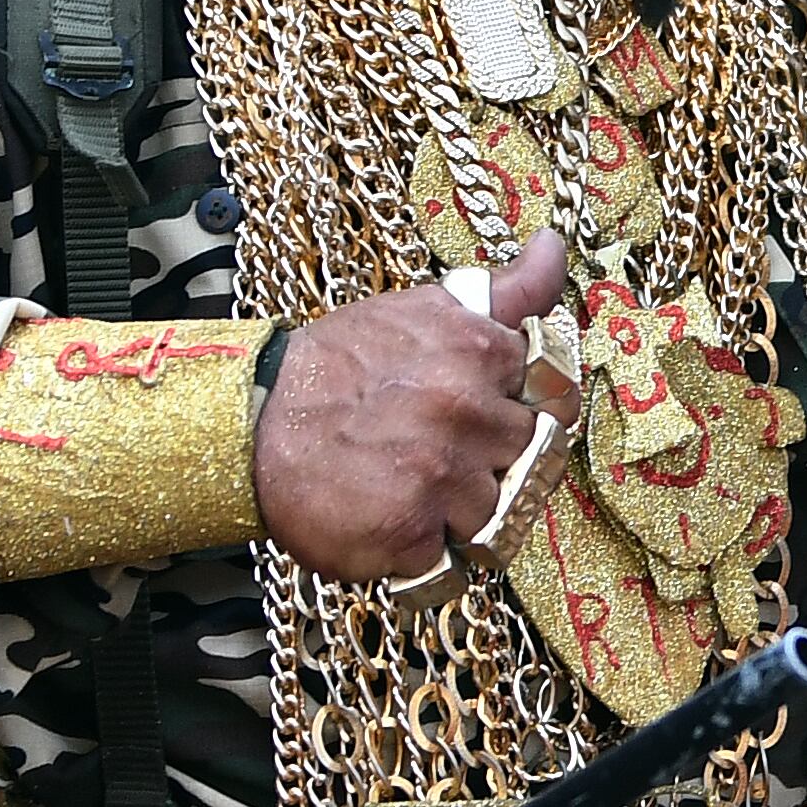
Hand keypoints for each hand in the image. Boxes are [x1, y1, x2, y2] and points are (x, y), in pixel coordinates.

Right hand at [254, 228, 569, 578]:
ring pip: (496, 515)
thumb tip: (554, 244)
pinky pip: (452, 562)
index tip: (492, 413)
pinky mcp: (408, 538)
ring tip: (412, 487)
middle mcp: (465, 414)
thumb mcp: (425, 309)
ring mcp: (439, 480)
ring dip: (461, 512)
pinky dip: (426, 553)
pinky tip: (393, 520)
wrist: (251, 423)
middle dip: (494, 463)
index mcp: (479, 353)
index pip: (555, 398)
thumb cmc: (338, 368)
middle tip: (439, 452)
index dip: (525, 410)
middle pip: (531, 460)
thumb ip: (506, 291)